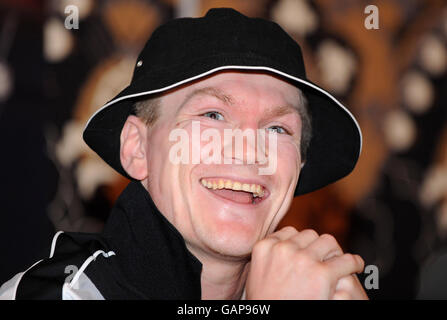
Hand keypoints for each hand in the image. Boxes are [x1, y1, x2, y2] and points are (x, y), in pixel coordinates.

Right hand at [245, 226, 366, 299]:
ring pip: (328, 242)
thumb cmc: (267, 304)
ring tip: (340, 262)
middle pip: (309, 235)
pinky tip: (355, 267)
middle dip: (318, 247)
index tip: (308, 250)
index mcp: (264, 248)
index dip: (301, 242)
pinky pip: (346, 260)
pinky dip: (354, 263)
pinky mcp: (322, 274)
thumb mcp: (257, 276)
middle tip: (325, 259)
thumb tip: (278, 249)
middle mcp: (283, 250)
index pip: (289, 232)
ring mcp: (303, 260)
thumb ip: (268, 259)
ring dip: (334, 252)